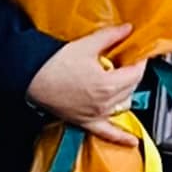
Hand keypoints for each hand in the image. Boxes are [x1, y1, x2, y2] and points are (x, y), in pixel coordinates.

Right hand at [26, 22, 139, 143]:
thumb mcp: (86, 45)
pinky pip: (108, 134)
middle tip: (126, 63)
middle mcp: (105, 103)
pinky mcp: (86, 122)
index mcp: (108, 84)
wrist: (31, 80)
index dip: (139, 61)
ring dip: (126, 94)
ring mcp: (97, 115)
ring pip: (124, 105)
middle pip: (131, 88)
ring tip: (121, 82)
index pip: (136, 73)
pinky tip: (132, 142)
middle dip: (132, 74)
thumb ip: (110, 36)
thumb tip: (127, 29)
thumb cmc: (54, 64)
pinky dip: (121, 138)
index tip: (138, 54)